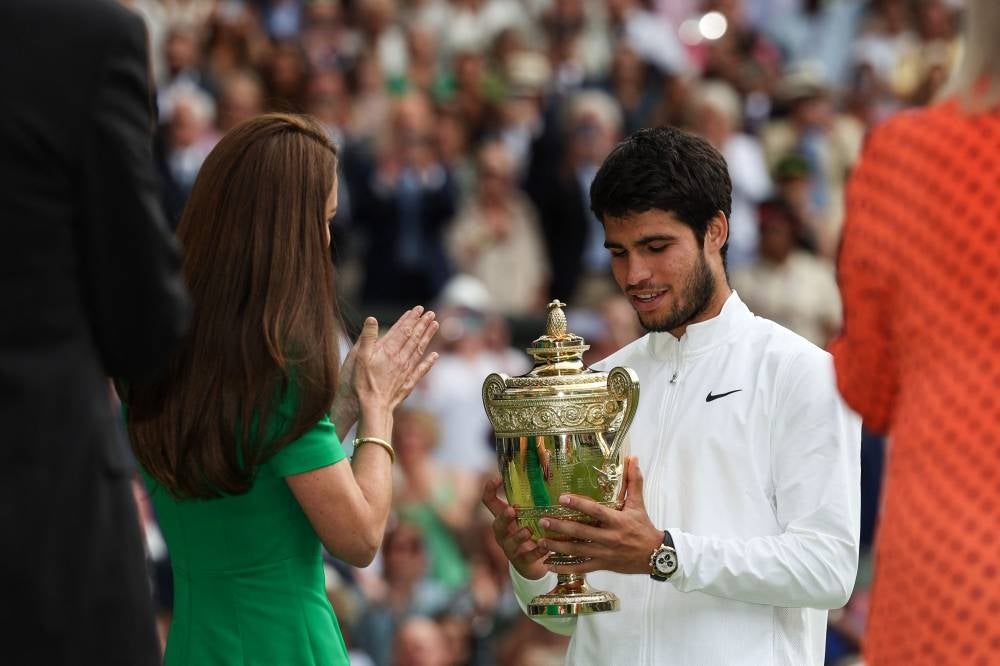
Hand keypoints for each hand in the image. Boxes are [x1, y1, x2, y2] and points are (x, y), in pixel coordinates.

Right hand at [332, 307, 438, 434]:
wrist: (374, 406)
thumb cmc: (363, 382)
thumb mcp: (360, 357)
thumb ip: (368, 337)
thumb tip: (372, 319)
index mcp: (389, 351)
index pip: (402, 331)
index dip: (410, 319)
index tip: (418, 309)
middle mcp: (401, 359)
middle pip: (414, 338)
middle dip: (422, 324)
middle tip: (431, 313)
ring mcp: (406, 371)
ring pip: (419, 350)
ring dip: (428, 337)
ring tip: (435, 326)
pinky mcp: (408, 383)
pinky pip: (421, 370)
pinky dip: (429, 362)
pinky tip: (435, 355)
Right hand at [482, 477, 548, 579]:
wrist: (534, 565)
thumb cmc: (531, 533)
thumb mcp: (528, 515)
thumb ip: (531, 500)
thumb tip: (543, 474)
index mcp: (504, 518)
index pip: (489, 502)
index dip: (489, 490)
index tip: (497, 478)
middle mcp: (504, 533)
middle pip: (497, 525)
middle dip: (503, 518)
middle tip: (512, 510)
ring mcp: (512, 549)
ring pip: (510, 542)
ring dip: (518, 536)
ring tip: (527, 531)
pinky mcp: (524, 561)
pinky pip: (528, 557)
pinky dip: (537, 551)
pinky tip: (545, 546)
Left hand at [537, 456, 662, 575]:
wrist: (655, 555)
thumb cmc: (644, 527)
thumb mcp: (638, 504)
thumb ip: (634, 481)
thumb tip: (633, 458)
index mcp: (617, 521)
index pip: (595, 511)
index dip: (578, 505)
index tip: (561, 498)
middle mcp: (609, 537)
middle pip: (581, 532)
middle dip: (560, 527)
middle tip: (543, 521)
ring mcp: (605, 553)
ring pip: (578, 551)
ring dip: (558, 547)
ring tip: (541, 541)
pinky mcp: (603, 565)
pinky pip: (582, 567)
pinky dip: (565, 568)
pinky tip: (550, 566)